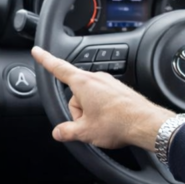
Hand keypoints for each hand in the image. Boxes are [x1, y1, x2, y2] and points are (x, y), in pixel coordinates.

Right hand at [32, 46, 174, 150]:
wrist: (147, 124)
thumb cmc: (118, 123)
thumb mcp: (85, 132)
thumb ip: (66, 131)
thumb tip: (59, 132)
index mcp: (83, 84)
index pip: (58, 68)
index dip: (45, 60)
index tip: (37, 51)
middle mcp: (96, 79)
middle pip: (75, 94)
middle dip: (78, 111)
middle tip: (88, 126)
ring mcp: (110, 83)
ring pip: (89, 98)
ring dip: (91, 112)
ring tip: (103, 125)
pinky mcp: (120, 90)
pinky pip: (103, 99)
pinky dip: (103, 111)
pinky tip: (111, 122)